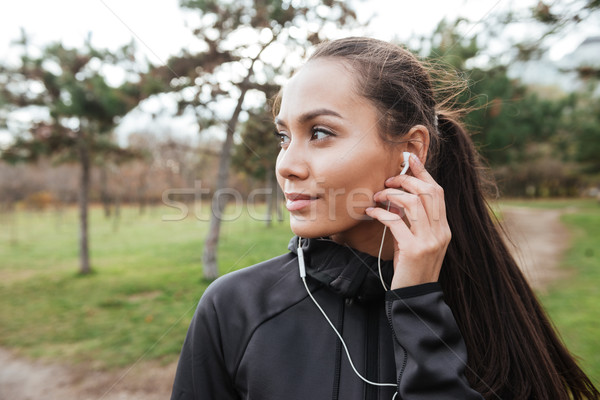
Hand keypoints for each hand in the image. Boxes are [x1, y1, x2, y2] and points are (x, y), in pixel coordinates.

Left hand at [365, 154, 450, 289]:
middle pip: (427, 192)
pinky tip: (371, 212)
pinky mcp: (414, 250)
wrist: (415, 297)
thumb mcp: (416, 241)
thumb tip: (394, 198)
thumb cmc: (412, 268)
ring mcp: (429, 241)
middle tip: (387, 181)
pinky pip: (396, 222)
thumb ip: (410, 221)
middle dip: (406, 180)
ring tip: (378, 196)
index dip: (423, 172)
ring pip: (413, 203)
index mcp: (444, 227)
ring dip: (392, 195)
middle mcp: (441, 232)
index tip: (409, 157)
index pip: (437, 191)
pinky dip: (381, 213)